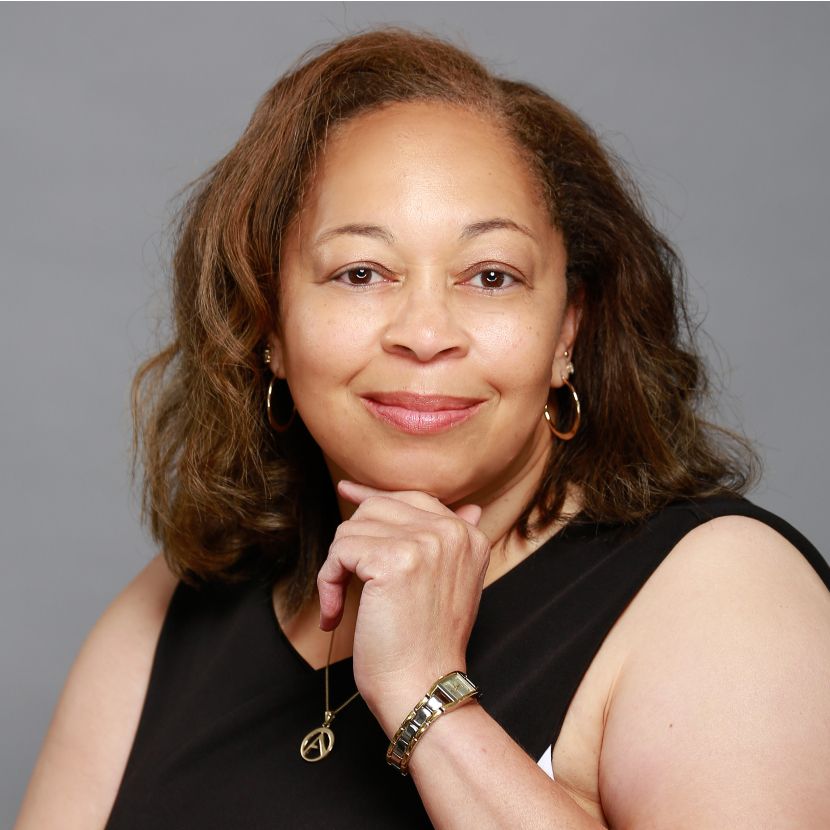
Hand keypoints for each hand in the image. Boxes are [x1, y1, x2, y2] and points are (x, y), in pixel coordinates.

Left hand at [317, 480, 490, 734]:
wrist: (424, 687)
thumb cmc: (428, 644)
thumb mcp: (453, 584)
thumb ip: (453, 542)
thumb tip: (472, 505)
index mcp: (468, 535)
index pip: (412, 497)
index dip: (374, 497)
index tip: (347, 492)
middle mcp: (452, 532)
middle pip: (378, 508)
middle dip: (352, 542)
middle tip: (345, 578)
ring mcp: (425, 543)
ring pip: (353, 527)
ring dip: (338, 566)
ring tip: (343, 602)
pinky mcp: (393, 561)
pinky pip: (340, 551)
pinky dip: (328, 582)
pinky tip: (335, 613)